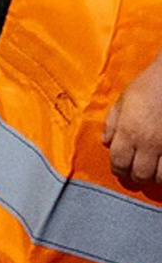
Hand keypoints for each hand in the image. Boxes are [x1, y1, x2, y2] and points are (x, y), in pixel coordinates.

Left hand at [104, 54, 161, 185]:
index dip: (118, 169)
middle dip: (136, 176)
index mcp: (129, 131)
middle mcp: (149, 143)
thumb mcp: (124, 100)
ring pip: (161, 177)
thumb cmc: (149, 85)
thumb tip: (106, 141)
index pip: (119, 162)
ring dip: (156, 176)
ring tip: (154, 169)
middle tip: (137, 171)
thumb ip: (113, 122)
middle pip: (140, 174)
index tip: (120, 169)